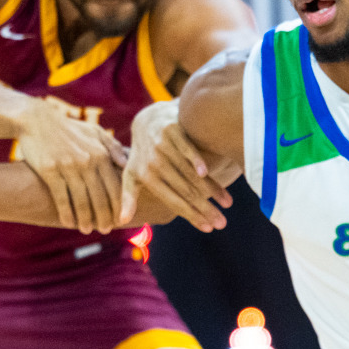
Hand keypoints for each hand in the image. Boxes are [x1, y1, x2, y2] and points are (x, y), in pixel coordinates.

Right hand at [13, 101, 125, 232]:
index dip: (119, 205)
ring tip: (86, 230)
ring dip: (85, 219)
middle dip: (104, 216)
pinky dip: (66, 213)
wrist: (35, 120)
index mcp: (100, 154)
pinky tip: (68, 223)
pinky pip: (61, 198)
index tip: (121, 219)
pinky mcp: (50, 170)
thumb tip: (127, 164)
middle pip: (100, 197)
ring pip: (81, 200)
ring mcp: (68, 166)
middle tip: (106, 229)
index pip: (115, 186)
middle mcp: (87, 161)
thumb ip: (112, 147)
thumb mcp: (94, 131)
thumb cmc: (68, 129)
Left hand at [119, 100, 231, 230]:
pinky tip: (207, 173)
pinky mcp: (172, 130)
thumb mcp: (131, 176)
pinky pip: (187, 148)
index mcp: (146, 177)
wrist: (146, 119)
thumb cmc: (141, 154)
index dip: (191, 216)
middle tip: (222, 223)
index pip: (174, 201)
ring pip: (190, 172)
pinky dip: (196, 160)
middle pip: (185, 191)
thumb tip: (120, 221)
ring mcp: (163, 145)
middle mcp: (154, 162)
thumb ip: (128, 198)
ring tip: (228, 204)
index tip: (207, 229)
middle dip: (205, 208)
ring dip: (210, 189)